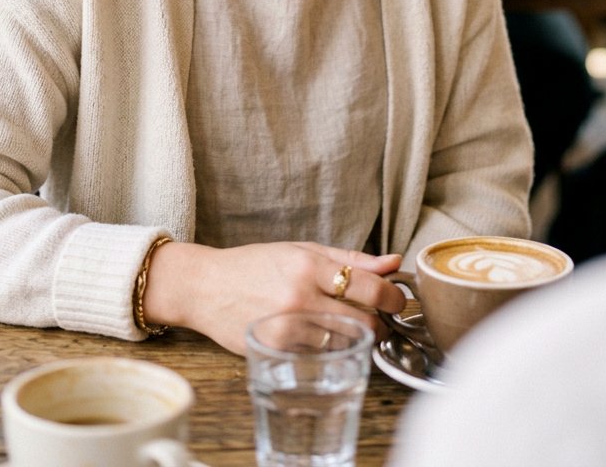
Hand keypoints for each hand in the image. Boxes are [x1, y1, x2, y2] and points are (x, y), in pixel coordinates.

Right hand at [143, 240, 405, 355]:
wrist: (206, 287)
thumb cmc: (255, 265)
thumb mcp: (302, 249)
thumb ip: (350, 259)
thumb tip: (393, 262)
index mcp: (309, 265)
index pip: (368, 286)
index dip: (393, 296)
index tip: (398, 300)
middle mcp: (300, 297)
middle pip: (362, 320)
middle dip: (380, 323)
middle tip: (379, 319)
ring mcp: (288, 328)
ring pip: (344, 342)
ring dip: (357, 338)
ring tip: (351, 328)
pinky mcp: (278, 350)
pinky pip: (320, 355)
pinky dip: (329, 349)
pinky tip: (323, 339)